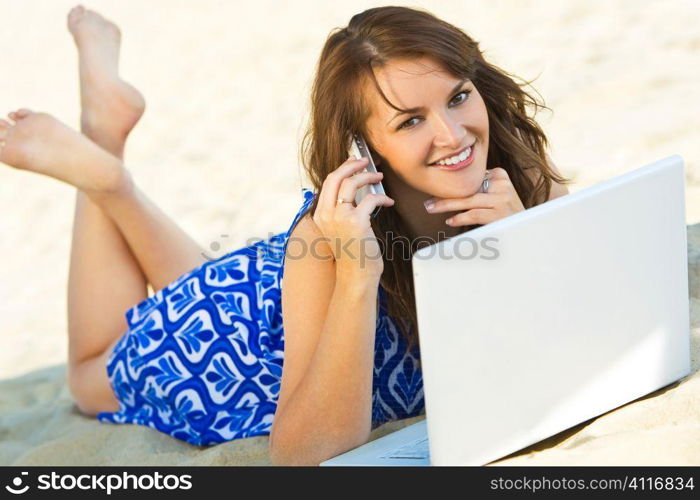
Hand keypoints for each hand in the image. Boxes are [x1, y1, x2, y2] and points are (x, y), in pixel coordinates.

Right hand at [313, 156, 394, 277]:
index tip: (353, 163)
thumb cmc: (353, 253)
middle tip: (364, 162)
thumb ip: (341, 210)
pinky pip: (371, 199)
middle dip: (352, 165)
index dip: (342, 169)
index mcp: (320, 215)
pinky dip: (382, 197)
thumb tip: (353, 187)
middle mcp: (326, 214)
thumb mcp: (340, 229)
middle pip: (336, 177)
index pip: (328, 183)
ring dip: (368, 176)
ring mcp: (340, 218)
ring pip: (352, 183)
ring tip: (379, 177)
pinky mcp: (356, 222)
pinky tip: (388, 202)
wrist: (356, 275)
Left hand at [423, 167, 524, 225]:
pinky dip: (460, 218)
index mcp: (499, 175)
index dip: (451, 187)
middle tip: (428, 202)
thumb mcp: (495, 196)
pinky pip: (475, 214)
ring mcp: (503, 199)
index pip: (470, 180)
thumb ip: (478, 190)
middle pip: (467, 189)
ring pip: (468, 201)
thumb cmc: (506, 214)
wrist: (528, 229)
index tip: (434, 193)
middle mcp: (502, 184)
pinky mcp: (501, 214)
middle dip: (445, 196)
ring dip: (446, 205)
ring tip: (431, 209)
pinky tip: (450, 221)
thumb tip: (448, 192)